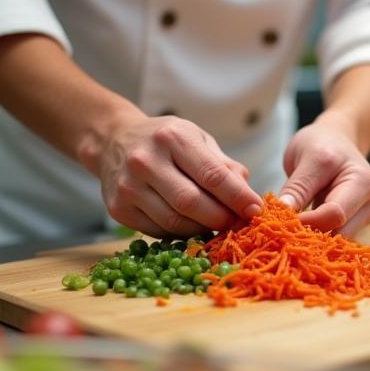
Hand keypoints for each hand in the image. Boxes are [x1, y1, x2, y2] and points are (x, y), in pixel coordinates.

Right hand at [97, 113, 262, 236]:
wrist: (113, 141)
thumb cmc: (165, 140)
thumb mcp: (197, 139)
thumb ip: (224, 166)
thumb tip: (249, 198)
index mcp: (172, 138)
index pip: (212, 175)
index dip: (238, 197)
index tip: (256, 210)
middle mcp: (146, 160)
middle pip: (192, 203)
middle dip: (221, 218)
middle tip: (237, 223)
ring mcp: (128, 187)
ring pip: (175, 222)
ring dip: (202, 229)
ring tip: (216, 224)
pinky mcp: (118, 209)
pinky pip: (159, 231)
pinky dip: (180, 233)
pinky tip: (190, 224)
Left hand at [278, 113, 369, 236]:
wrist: (337, 140)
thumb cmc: (322, 144)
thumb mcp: (308, 158)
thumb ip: (298, 187)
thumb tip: (282, 214)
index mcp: (362, 183)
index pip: (335, 214)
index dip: (307, 222)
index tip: (279, 221)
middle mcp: (369, 203)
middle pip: (339, 233)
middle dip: (309, 235)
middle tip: (281, 230)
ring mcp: (364, 217)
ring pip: (336, 241)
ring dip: (312, 239)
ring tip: (289, 228)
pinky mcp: (355, 225)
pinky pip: (334, 238)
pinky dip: (316, 236)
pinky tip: (299, 229)